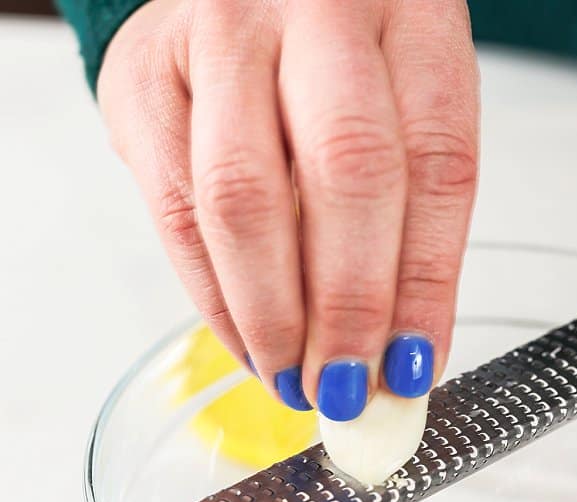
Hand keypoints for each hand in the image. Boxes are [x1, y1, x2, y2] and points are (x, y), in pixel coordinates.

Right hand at [98, 0, 478, 417]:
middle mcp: (316, 7)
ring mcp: (219, 32)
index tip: (415, 367)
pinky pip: (176, 210)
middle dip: (348, 305)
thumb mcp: (402, 99)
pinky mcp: (141, 74)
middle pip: (346, 172)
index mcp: (411, 9)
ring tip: (294, 381)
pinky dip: (214, 297)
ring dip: (272, 316)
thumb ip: (410, 213)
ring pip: (243, 198)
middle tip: (347, 388)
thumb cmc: (335, 53)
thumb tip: (401, 359)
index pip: (435, 162)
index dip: (425, 282)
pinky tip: (247, 341)